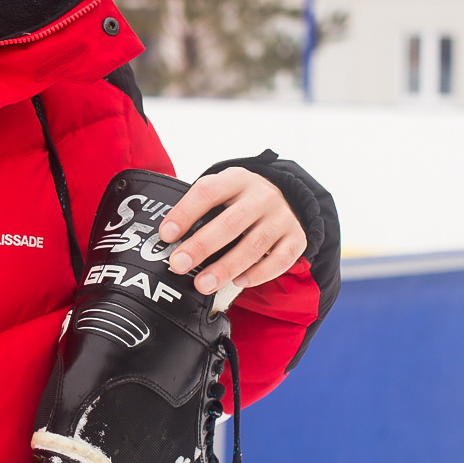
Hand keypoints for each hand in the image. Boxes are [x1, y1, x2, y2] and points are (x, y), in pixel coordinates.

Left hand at [158, 167, 306, 297]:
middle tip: (179, 265)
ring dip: (225, 268)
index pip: (208, 191)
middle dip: (202, 246)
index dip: (185, 213)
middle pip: (231, 222)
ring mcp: (282, 217)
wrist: (284, 198)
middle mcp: (263, 195)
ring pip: (254, 245)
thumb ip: (199, 209)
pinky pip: (280, 260)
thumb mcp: (222, 192)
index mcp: (237, 179)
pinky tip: (239, 282)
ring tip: (203, 284)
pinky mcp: (297, 238)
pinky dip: (259, 274)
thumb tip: (168, 239)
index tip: (166, 234)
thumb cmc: (240, 201)